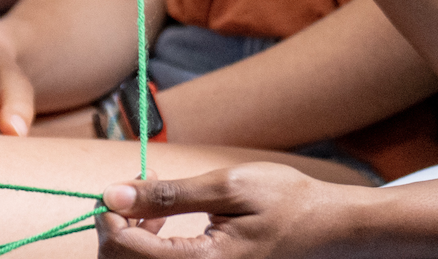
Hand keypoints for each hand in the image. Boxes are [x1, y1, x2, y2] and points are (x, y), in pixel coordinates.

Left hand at [98, 164, 364, 258]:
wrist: (328, 231)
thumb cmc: (288, 203)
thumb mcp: (230, 187)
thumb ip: (169, 195)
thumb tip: (114, 195)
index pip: (125, 250)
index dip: (110, 215)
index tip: (121, 187)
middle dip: (118, 227)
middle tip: (141, 191)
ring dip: (131, 237)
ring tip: (155, 204)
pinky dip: (148, 248)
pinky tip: (163, 223)